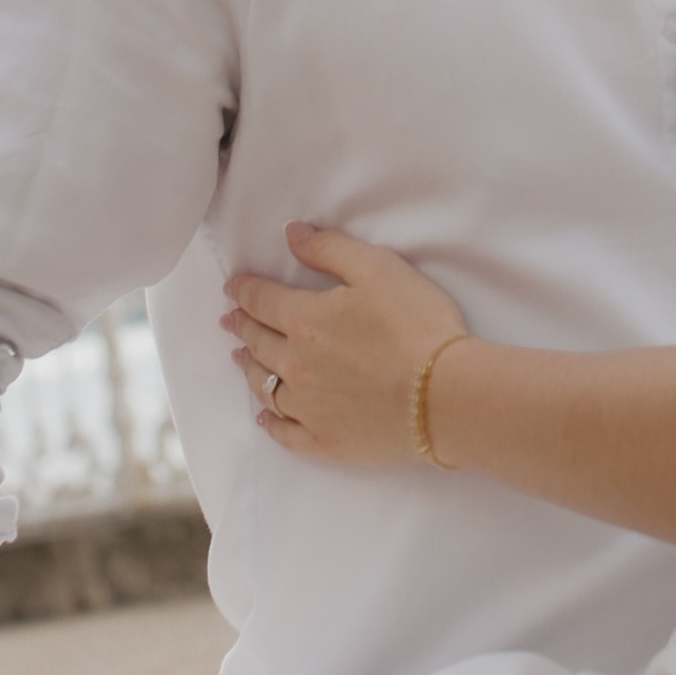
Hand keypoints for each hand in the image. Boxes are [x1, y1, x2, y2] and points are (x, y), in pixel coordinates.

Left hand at [224, 221, 469, 464]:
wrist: (445, 395)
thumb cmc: (416, 324)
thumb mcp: (378, 268)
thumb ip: (331, 249)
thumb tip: (291, 234)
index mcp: (304, 320)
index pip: (261, 300)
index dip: (244, 290)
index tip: (233, 287)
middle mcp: (295, 364)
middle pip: (258, 342)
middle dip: (242, 326)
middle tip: (230, 320)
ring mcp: (307, 407)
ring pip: (265, 386)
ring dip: (249, 368)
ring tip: (240, 358)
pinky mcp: (325, 440)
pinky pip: (286, 432)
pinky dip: (271, 422)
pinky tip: (265, 417)